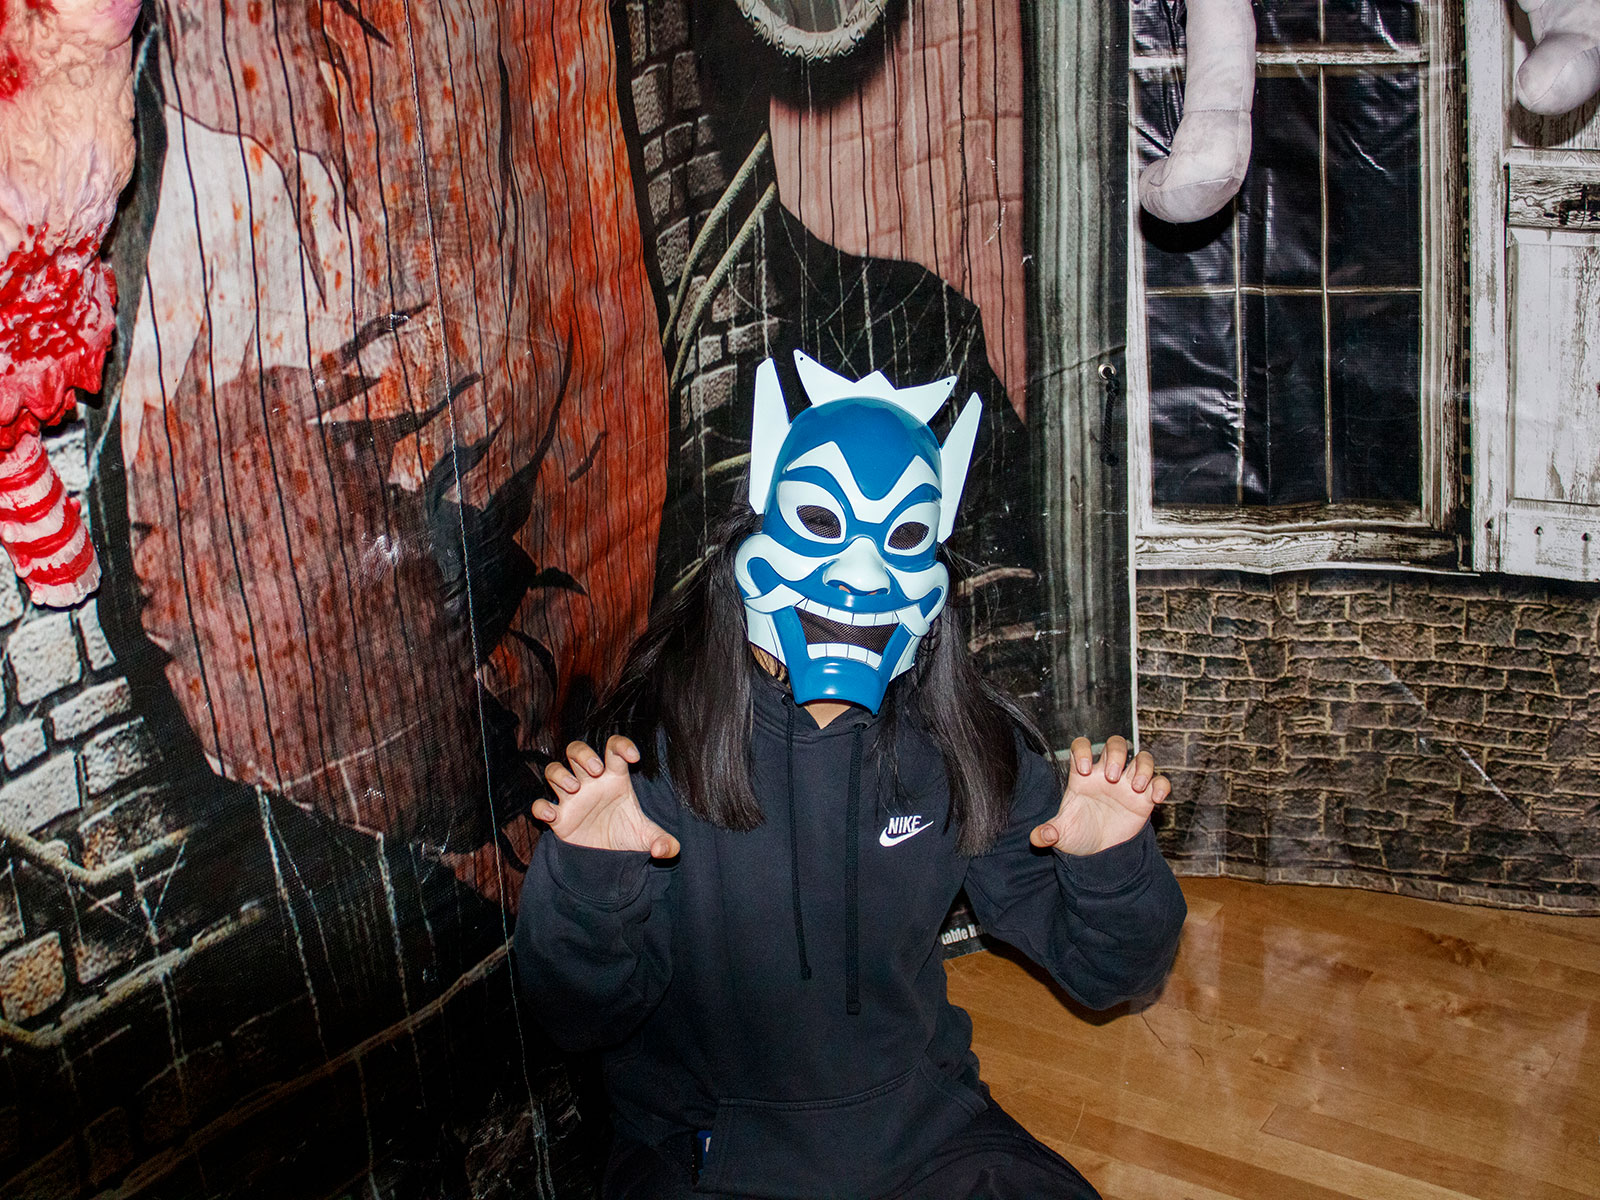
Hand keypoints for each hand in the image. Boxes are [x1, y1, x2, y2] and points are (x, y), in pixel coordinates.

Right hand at [535, 736, 680, 858]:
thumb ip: (664, 843)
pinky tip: (553, 815)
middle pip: (576, 750)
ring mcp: (571, 799)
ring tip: (575, 788)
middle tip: (596, 771)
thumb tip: (665, 850)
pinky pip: (539, 805)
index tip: (633, 757)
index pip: (614, 749)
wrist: (609, 862)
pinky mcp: (558, 818)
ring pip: (553, 770)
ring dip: (561, 774)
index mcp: (614, 779)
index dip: (622, 745)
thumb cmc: (627, 838)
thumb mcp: (648, 839)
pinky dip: (540, 807)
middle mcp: (590, 783)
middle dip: (584, 754)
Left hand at [1030, 736, 1170, 857]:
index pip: (1081, 746)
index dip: (1082, 750)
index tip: (1083, 770)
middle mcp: (1106, 775)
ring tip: (1136, 787)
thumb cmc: (1079, 835)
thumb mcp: (1062, 835)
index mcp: (1083, 776)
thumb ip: (1049, 833)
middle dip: (1117, 754)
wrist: (1099, 853)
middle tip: (1113, 777)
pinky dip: (1161, 785)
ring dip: (1143, 767)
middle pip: (1116, 744)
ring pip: (1142, 757)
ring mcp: (1128, 785)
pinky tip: (1155, 798)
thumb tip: (1038, 837)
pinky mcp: (1145, 799)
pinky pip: (1160, 781)